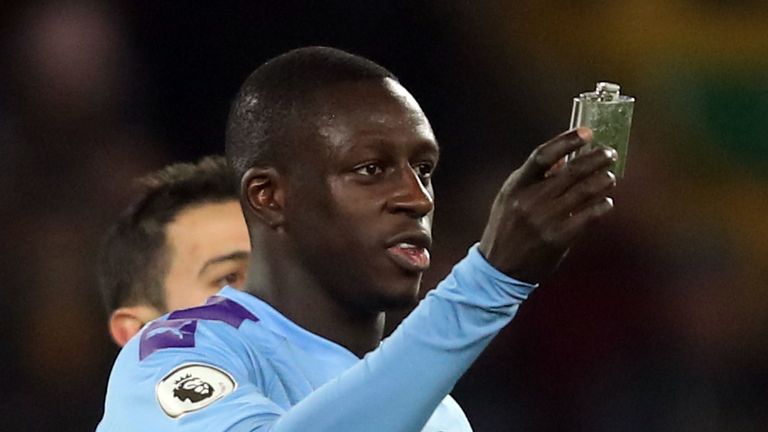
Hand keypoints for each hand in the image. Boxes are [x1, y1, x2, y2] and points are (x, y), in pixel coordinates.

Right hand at [478, 128, 615, 282]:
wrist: (499, 267)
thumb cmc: (506, 228)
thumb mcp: (510, 197)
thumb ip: (534, 178)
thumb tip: (564, 159)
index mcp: (517, 186)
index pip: (543, 155)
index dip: (566, 141)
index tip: (587, 132)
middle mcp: (530, 200)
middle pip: (571, 171)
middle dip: (595, 159)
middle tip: (609, 153)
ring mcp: (545, 220)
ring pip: (583, 192)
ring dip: (602, 181)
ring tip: (610, 177)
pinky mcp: (558, 239)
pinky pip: (588, 217)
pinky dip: (601, 207)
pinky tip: (606, 203)